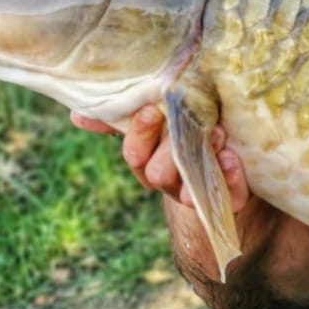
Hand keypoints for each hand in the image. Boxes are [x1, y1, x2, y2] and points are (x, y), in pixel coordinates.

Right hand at [71, 104, 249, 210]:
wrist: (232, 158)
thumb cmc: (187, 128)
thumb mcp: (156, 118)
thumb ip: (121, 116)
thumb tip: (76, 116)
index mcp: (148, 160)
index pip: (134, 154)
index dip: (140, 135)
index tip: (151, 111)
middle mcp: (171, 180)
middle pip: (157, 173)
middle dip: (169, 150)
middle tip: (186, 121)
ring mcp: (199, 191)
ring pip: (189, 187)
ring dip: (201, 159)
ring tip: (216, 133)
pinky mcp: (230, 197)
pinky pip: (229, 197)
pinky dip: (230, 178)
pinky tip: (231, 157)